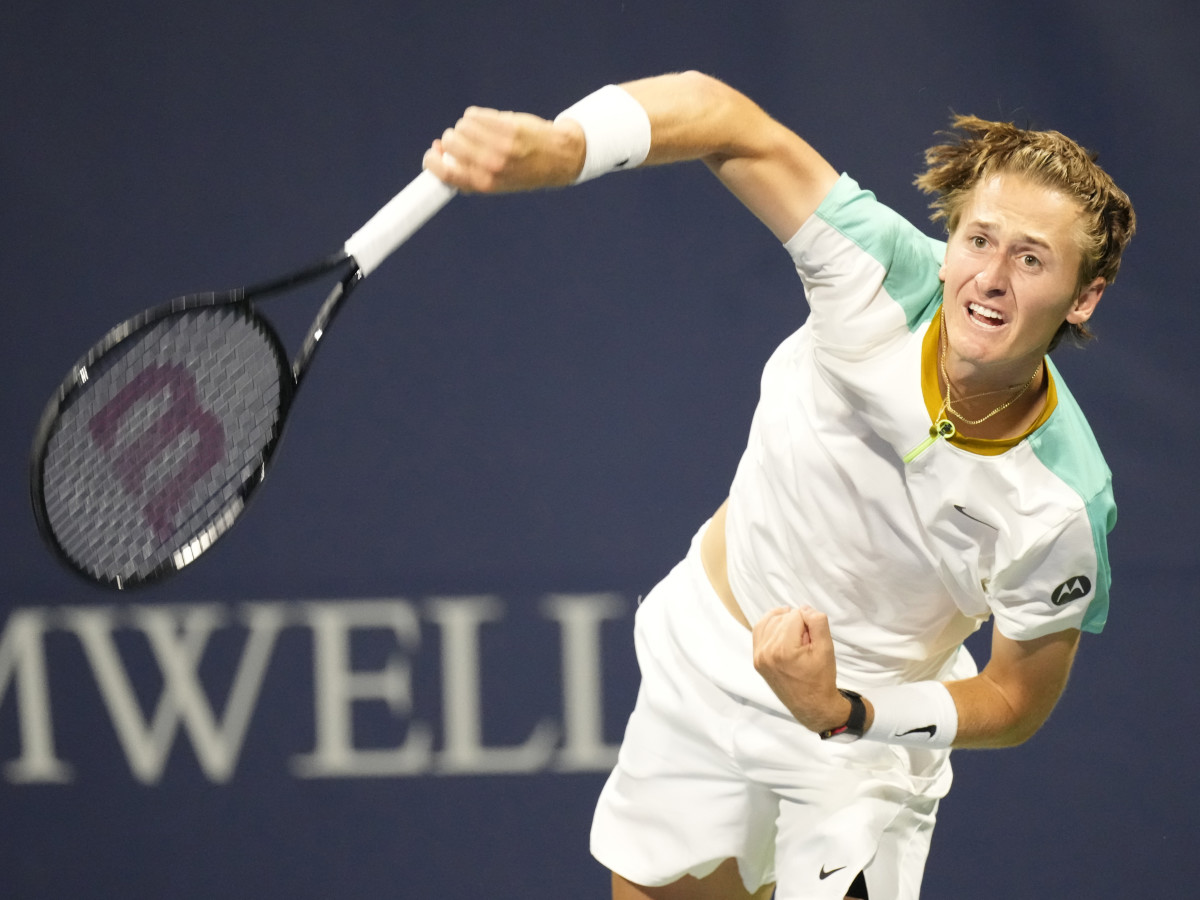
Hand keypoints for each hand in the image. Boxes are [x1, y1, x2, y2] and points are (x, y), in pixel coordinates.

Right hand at [422, 107, 584, 193]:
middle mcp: (491, 167)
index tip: (434, 153)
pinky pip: (474, 115)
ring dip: (466, 126)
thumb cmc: (519, 171)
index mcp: (484, 184)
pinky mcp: (507, 127)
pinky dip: (476, 116)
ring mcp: (500, 146)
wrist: (557, 159)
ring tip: (480, 132)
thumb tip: (438, 150)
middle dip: (451, 139)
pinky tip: (488, 122)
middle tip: (464, 140)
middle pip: (450, 142)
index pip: (444, 172)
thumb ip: (465, 171)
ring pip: (461, 126)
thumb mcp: (493, 182)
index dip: (432, 161)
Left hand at [751, 606, 847, 732]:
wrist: (812, 705)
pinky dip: (771, 625)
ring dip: (785, 622)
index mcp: (783, 650)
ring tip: (797, 636)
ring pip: (771, 620)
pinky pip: (759, 630)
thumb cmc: (821, 677)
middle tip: (807, 641)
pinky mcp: (756, 659)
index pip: (796, 615)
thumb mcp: (827, 648)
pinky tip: (782, 629)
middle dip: (797, 623)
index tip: (814, 638)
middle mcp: (766, 652)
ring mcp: (759, 656)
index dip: (810, 622)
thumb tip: (804, 609)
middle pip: (783, 617)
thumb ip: (818, 622)